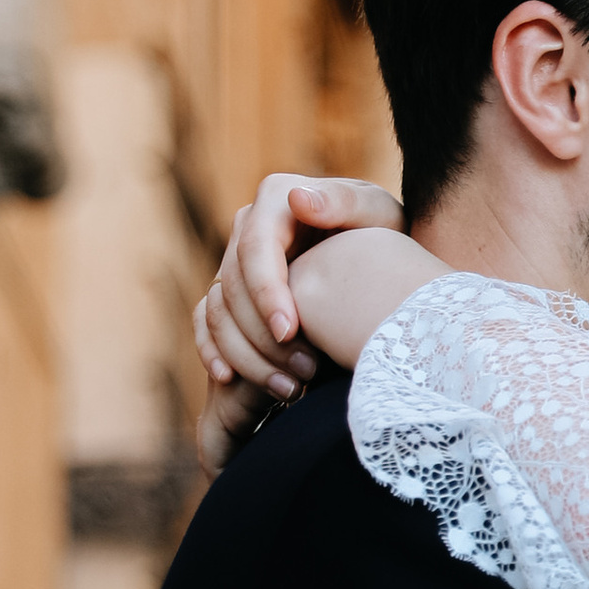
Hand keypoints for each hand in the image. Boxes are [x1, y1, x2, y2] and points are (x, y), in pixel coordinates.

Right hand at [192, 174, 404, 478]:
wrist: (377, 258)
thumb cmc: (383, 230)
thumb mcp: (377, 213)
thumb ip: (343, 202)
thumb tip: (298, 199)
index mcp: (275, 200)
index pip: (255, 249)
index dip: (266, 292)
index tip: (288, 331)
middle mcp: (247, 226)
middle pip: (232, 285)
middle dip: (262, 334)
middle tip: (303, 372)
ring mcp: (234, 260)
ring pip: (217, 309)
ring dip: (246, 353)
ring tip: (289, 388)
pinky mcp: (230, 292)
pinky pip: (205, 322)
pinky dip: (214, 350)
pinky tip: (229, 378)